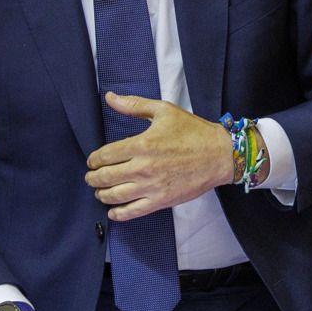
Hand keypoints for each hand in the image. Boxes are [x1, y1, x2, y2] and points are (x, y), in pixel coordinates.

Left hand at [84, 93, 235, 220]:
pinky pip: (132, 211)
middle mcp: (142, 167)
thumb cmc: (193, 131)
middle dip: (93, 178)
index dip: (93, 160)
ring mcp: (151, 186)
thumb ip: (134, 105)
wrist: (219, 154)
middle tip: (92, 177)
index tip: (93, 161)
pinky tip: (113, 211)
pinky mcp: (161, 201)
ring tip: (100, 192)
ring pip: (114, 196)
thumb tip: (110, 97)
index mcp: (141, 144)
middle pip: (105, 177)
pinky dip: (118, 213)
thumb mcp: (164, 111)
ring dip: (102, 195)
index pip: (104, 155)